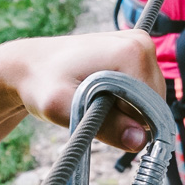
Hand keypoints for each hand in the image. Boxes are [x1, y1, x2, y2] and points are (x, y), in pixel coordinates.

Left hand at [0, 30, 164, 152]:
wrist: (30, 65)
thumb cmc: (42, 84)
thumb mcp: (64, 109)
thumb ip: (105, 126)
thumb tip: (140, 140)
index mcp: (132, 53)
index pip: (151, 108)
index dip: (125, 122)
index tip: (95, 113)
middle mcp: (142, 45)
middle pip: (153, 104)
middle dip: (125, 116)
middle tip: (92, 107)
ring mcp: (140, 46)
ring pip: (148, 100)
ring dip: (123, 109)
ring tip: (93, 98)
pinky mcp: (135, 52)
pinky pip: (141, 90)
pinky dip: (123, 99)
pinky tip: (100, 92)